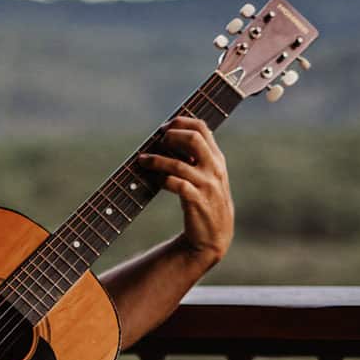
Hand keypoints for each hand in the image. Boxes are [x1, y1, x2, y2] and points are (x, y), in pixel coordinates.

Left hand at [137, 117, 234, 268]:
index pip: (202, 127)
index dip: (180, 122)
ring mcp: (207, 185)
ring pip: (178, 163)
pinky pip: (176, 184)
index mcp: (217, 159)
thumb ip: (197, 157)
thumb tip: (167, 137)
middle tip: (158, 143)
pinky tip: (152, 179)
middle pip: (193, 138)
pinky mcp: (197, 201)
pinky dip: (161, 179)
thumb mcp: (209, 176)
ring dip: (156, 160)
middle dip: (171, 136)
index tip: (165, 129)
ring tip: (142, 160)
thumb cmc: (206, 202)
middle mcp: (214, 168)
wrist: (215, 236)